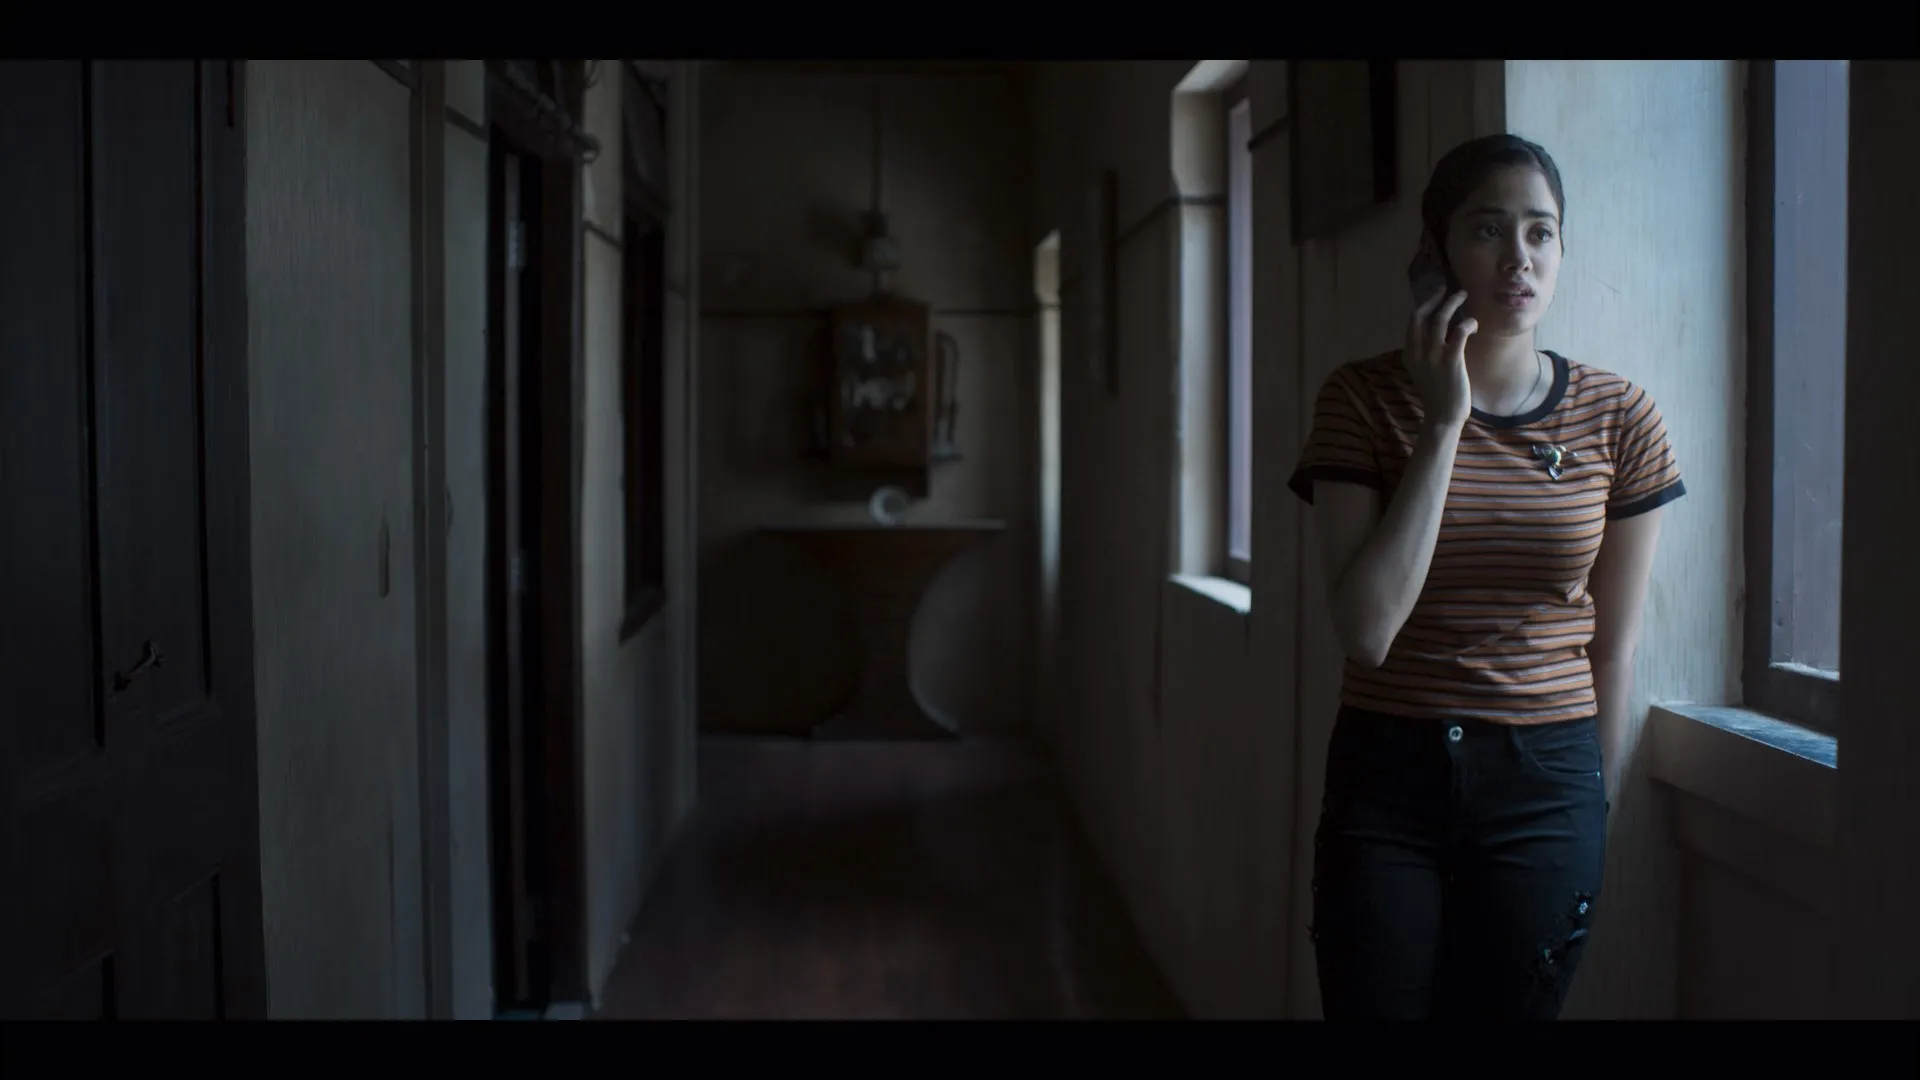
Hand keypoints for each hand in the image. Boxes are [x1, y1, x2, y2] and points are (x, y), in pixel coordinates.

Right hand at [1404, 288, 1476, 429]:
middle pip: (1422, 316)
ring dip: (1452, 303)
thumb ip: (1425, 353)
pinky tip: (1473, 324)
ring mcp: (1433, 356)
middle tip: (1447, 288)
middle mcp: (1418, 353)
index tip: (1435, 294)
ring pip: (1440, 319)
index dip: (1424, 304)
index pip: (1413, 322)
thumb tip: (1439, 334)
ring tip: (1462, 295)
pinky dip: (1468, 323)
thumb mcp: (1423, 372)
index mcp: (1409, 355)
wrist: (1443, 417)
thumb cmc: (1438, 395)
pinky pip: (1459, 332)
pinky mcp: (1451, 361)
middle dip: (1435, 298)